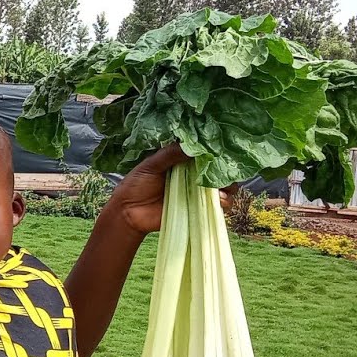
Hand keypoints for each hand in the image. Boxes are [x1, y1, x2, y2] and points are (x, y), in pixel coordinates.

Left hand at [103, 144, 231, 236]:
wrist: (128, 211)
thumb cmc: (137, 184)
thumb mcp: (151, 165)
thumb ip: (170, 154)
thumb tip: (192, 145)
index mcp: (184, 161)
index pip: (206, 153)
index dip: (217, 151)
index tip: (222, 150)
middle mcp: (194, 175)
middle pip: (219, 170)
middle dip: (226, 170)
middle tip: (224, 171)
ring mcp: (198, 192)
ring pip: (224, 187)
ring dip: (228, 187)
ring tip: (221, 188)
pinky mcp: (198, 208)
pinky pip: (218, 206)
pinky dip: (223, 202)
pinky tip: (219, 200)